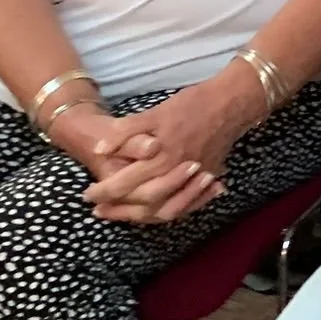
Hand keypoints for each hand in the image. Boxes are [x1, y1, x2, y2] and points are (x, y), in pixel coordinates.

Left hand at [77, 78, 255, 222]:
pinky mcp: (207, 178)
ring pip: (165, 210)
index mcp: (161, 156)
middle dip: (118, 209)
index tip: (88, 195)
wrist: (232, 103)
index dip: (104, 192)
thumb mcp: (155, 111)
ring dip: (141, 216)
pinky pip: (186, 205)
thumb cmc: (192, 104)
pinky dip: (170, 211)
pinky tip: (157, 212)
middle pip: (142, 203)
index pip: (125, 184)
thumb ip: (126, 132)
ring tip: (122, 216)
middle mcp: (176, 173)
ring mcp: (194, 179)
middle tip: (98, 209)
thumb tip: (100, 150)